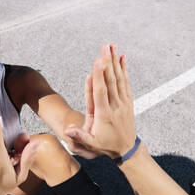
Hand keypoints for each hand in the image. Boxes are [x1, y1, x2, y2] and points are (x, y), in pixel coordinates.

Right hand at [64, 43, 135, 158]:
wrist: (127, 148)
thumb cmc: (106, 146)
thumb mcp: (91, 145)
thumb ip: (79, 137)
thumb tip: (67, 130)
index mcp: (105, 114)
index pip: (101, 92)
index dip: (99, 76)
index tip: (98, 61)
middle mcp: (115, 105)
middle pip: (111, 80)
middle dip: (107, 61)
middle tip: (105, 46)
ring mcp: (123, 102)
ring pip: (119, 78)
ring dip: (115, 61)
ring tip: (112, 46)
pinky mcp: (127, 100)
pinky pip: (126, 82)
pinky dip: (124, 68)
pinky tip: (122, 57)